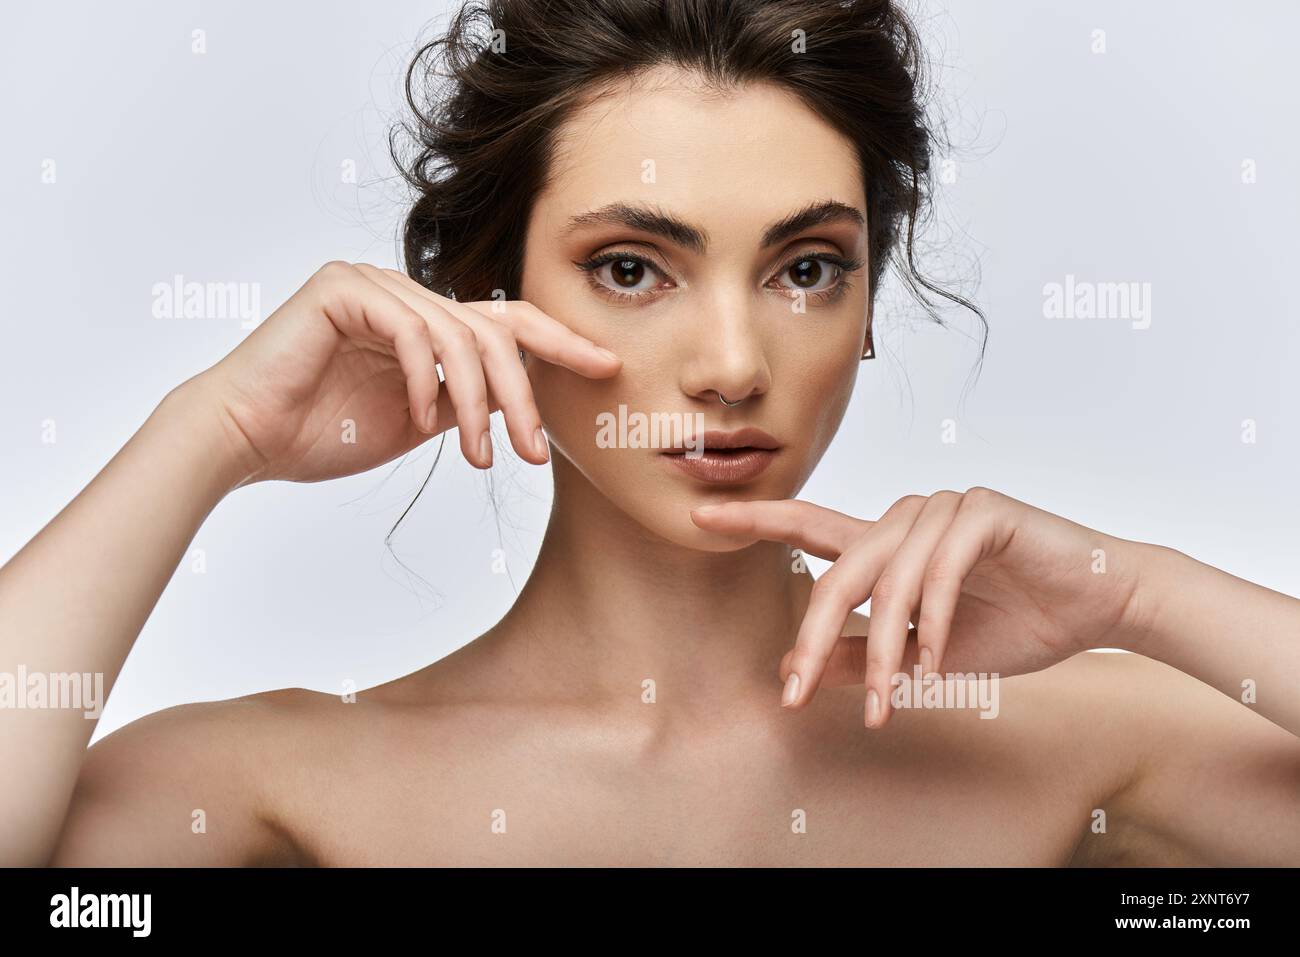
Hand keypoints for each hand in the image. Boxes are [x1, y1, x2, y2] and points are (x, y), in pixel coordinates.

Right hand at [187, 261, 620, 484]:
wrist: (246, 439)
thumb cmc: (320, 432)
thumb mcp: (418, 421)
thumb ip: (466, 402)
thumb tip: (525, 404)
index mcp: (425, 321)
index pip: (507, 322)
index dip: (561, 342)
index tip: (606, 369)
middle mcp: (405, 293)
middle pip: (494, 329)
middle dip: (525, 393)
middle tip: (536, 451)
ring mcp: (373, 283)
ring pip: (459, 336)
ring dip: (477, 403)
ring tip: (479, 455)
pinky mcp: (342, 287)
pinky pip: (411, 330)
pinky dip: (424, 379)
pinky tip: (419, 420)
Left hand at [690, 488, 1151, 726]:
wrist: (1100, 606)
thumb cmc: (1016, 620)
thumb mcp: (925, 655)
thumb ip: (862, 656)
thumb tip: (798, 671)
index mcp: (888, 545)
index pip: (809, 526)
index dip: (755, 519)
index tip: (699, 512)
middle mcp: (907, 518)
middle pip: (836, 570)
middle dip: (810, 635)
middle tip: (793, 692)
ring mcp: (944, 508)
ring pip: (886, 578)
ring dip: (883, 648)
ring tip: (890, 698)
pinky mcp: (982, 511)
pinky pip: (937, 570)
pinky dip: (933, 622)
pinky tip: (938, 659)